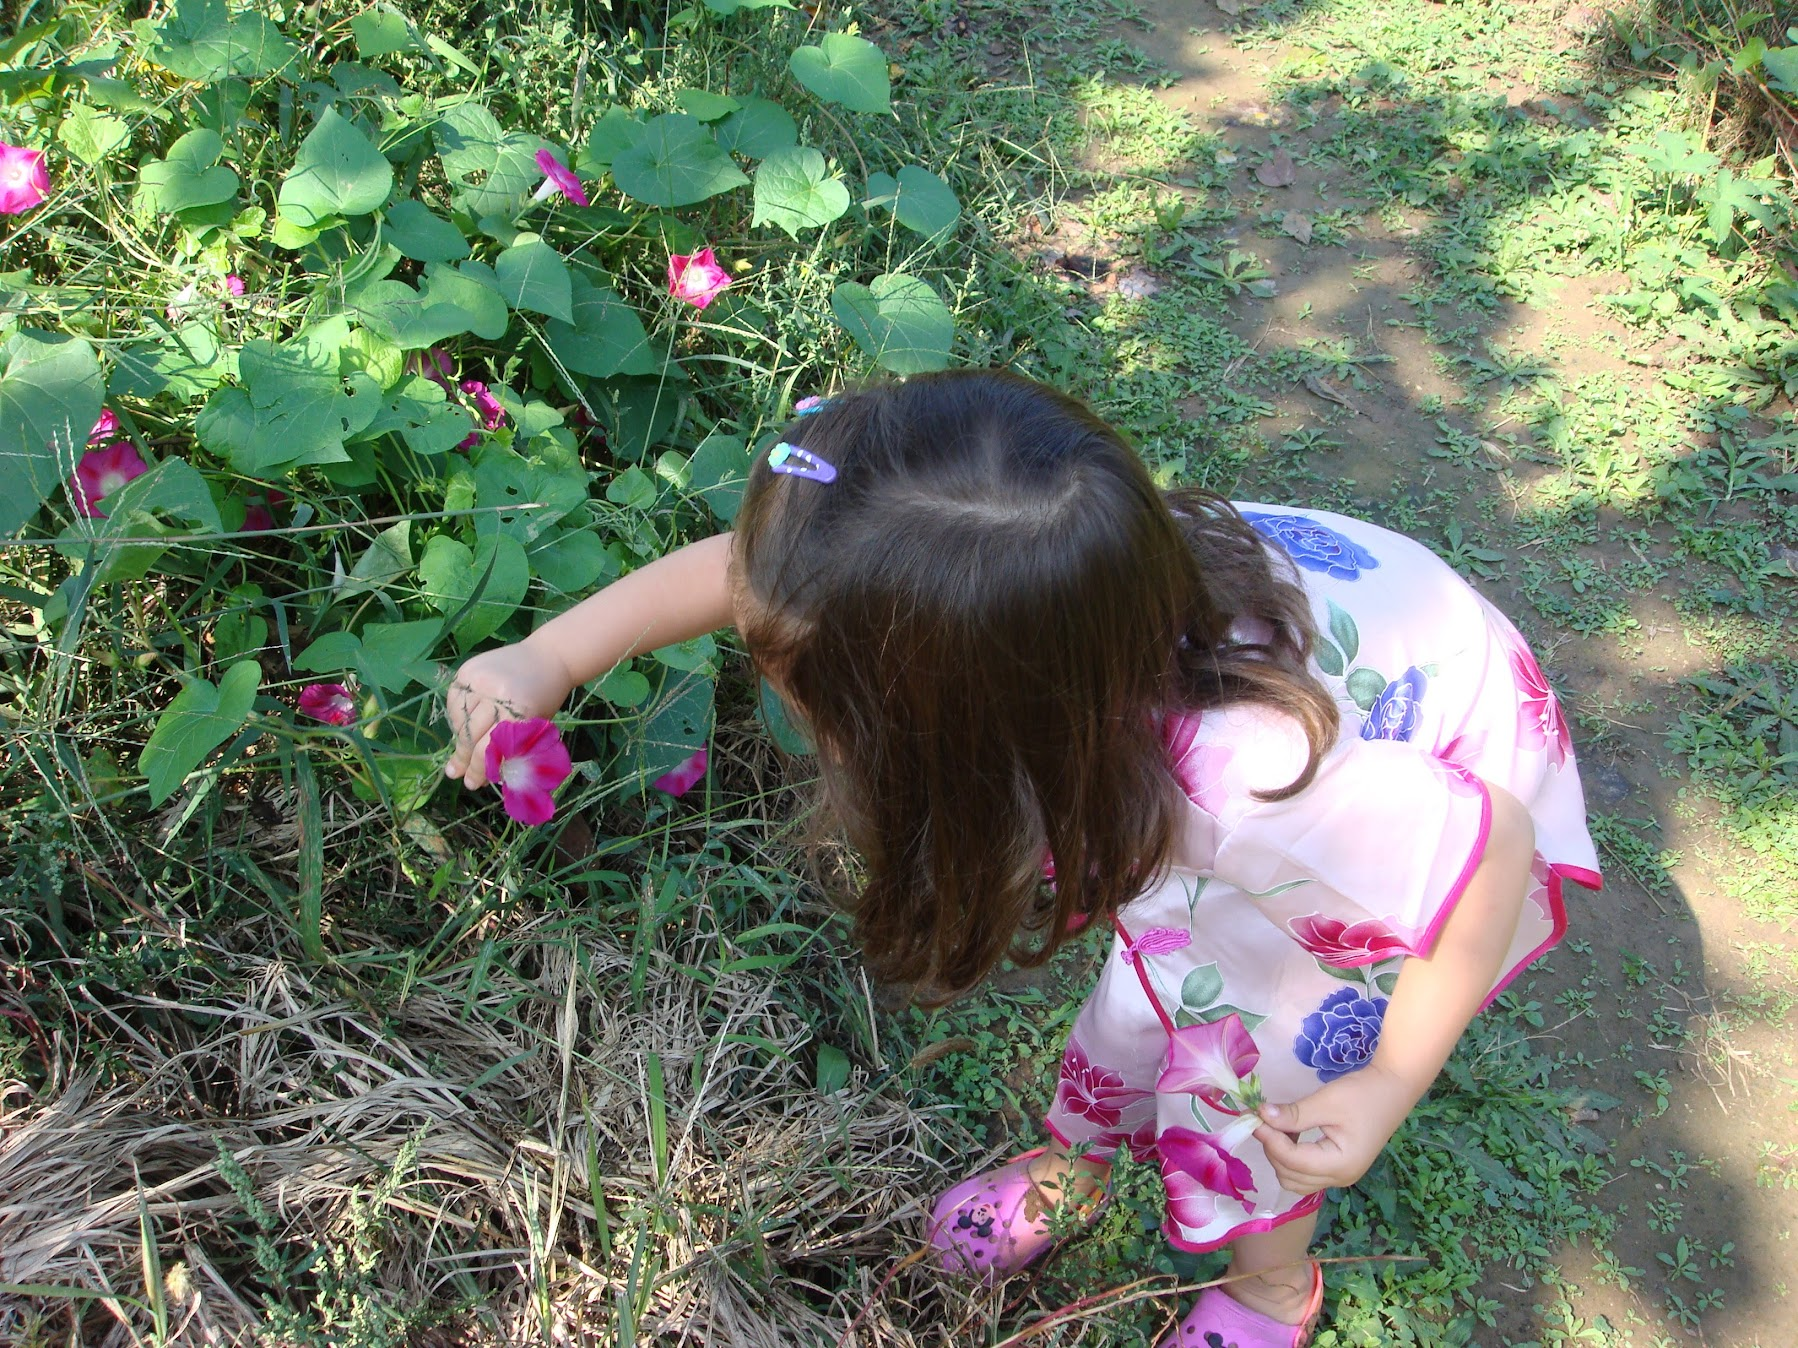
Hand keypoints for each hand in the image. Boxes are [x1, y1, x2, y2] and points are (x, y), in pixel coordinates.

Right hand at [444, 640, 574, 788]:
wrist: (547, 658)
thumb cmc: (545, 698)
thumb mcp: (534, 726)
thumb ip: (510, 749)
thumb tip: (481, 777)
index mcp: (518, 710)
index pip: (489, 748)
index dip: (479, 769)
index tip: (472, 784)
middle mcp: (495, 693)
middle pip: (470, 735)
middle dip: (463, 758)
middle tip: (456, 774)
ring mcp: (479, 679)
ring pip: (458, 720)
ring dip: (460, 738)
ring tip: (463, 748)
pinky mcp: (467, 670)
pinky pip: (454, 701)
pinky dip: (457, 716)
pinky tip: (464, 723)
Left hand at [1252, 1063, 1418, 1195]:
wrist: (1393, 1087)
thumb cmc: (1363, 1094)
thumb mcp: (1326, 1102)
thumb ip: (1293, 1114)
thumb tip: (1260, 1116)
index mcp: (1340, 1165)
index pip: (1291, 1160)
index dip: (1268, 1139)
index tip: (1253, 1116)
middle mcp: (1340, 1178)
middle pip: (1290, 1176)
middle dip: (1272, 1149)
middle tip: (1264, 1119)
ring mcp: (1340, 1176)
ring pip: (1295, 1179)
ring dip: (1280, 1155)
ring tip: (1278, 1125)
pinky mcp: (1338, 1168)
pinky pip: (1305, 1172)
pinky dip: (1291, 1156)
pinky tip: (1290, 1132)